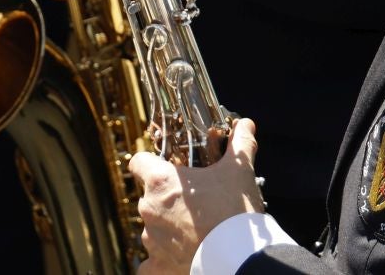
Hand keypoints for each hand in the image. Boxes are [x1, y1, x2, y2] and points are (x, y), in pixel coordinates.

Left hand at [131, 118, 265, 274]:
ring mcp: (151, 239)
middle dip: (167, 198)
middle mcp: (149, 208)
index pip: (138, 162)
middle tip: (194, 202)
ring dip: (168, 228)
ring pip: (152, 228)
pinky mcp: (158, 266)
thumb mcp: (239, 172)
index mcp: (160, 181)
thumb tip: (246, 124)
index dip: (150, 162)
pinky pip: (150, 264)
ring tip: (195, 232)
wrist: (237, 257)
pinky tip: (178, 257)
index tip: (166, 168)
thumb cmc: (233, 211)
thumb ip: (240, 144)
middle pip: (149, 196)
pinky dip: (161, 261)